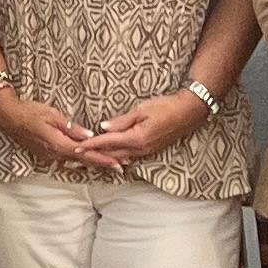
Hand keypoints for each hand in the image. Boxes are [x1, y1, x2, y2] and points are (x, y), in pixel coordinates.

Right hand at [0, 86, 108, 168]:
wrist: (7, 117)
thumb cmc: (29, 112)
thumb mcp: (52, 115)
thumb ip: (71, 127)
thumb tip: (89, 136)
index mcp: (59, 144)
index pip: (86, 155)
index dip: (102, 160)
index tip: (117, 164)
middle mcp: (55, 154)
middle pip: (83, 162)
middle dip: (101, 164)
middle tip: (120, 166)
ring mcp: (49, 156)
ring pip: (75, 162)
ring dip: (91, 163)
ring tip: (107, 164)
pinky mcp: (45, 154)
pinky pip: (66, 160)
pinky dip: (79, 160)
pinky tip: (85, 160)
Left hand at [87, 93, 210, 166]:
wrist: (189, 112)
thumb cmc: (166, 107)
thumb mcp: (141, 109)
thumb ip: (122, 121)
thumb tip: (104, 128)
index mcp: (137, 138)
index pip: (108, 143)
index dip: (91, 145)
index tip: (77, 147)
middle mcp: (141, 149)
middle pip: (112, 155)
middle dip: (95, 157)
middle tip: (78, 158)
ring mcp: (147, 152)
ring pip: (121, 158)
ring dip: (105, 159)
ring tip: (90, 160)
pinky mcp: (151, 150)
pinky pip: (130, 156)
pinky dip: (117, 157)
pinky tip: (110, 157)